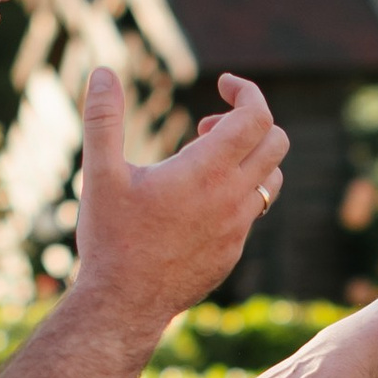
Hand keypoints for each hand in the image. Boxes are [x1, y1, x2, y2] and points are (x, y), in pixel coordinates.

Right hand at [69, 67, 285, 334]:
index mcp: (207, 171)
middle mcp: (233, 198)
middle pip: (276, 141)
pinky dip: (237, 191)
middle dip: (249, 121)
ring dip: (249, 157)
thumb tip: (103, 71)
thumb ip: (103, 118)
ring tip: (204, 161)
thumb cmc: (111, 239)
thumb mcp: (100, 174)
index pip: (257, 116)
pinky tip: (197, 201)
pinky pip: (253, 212)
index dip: (246, 91)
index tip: (222, 83)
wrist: (125, 306)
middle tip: (205, 127)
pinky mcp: (233, 252)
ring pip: (272, 179)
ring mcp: (238, 229)